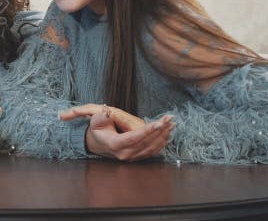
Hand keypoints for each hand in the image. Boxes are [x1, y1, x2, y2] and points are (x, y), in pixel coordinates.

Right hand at [60, 104, 174, 160]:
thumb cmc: (97, 131)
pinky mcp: (137, 157)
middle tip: (170, 119)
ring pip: (152, 148)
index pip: (134, 138)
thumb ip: (101, 116)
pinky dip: (161, 143)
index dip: (148, 131)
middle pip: (146, 142)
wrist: (97, 144)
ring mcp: (132, 157)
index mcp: (115, 145)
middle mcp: (125, 154)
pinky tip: (167, 134)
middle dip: (160, 130)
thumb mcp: (95, 122)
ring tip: (171, 124)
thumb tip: (107, 110)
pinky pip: (152, 151)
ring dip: (163, 136)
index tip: (159, 122)